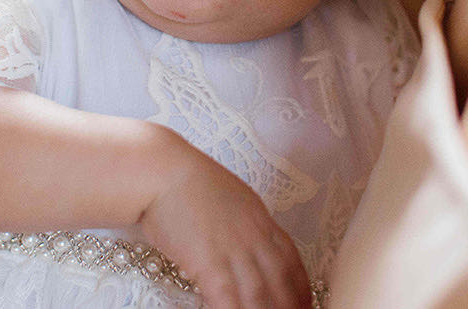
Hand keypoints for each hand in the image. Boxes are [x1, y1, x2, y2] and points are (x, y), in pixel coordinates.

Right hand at [140, 141, 310, 308]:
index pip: (291, 259)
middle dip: (289, 305)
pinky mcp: (209, 263)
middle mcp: (252, 236)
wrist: (163, 171)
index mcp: (260, 219)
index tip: (304, 302)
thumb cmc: (188, 182)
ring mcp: (233, 250)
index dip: (300, 286)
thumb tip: (247, 243)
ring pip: (259, 295)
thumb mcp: (230, 197)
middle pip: (280, 280)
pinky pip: (228, 299)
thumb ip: (244, 222)